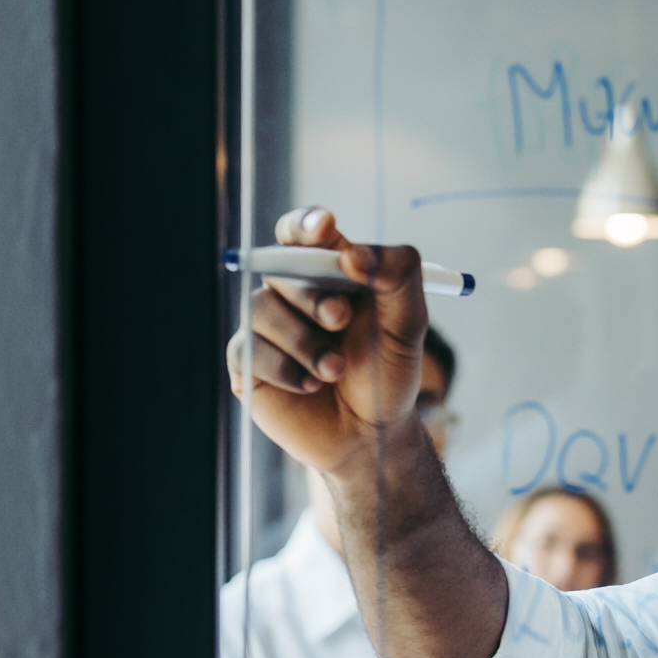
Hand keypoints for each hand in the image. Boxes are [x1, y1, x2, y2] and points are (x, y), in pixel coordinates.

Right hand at [224, 206, 428, 474]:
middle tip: (340, 319)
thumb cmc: (387, 374)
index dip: (306, 224)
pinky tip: (311, 386)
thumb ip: (398, 275)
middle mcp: (292, 293)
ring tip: (335, 370)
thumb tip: (353, 254)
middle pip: (279, 267)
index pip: (305, 233)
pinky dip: (287, 370)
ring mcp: (267, 326)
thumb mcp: (408, 323)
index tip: (324, 228)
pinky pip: (249, 349)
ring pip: (260, 307)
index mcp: (329, 273)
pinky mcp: (249, 362)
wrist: (371, 432)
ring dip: (304, 341)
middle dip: (311, 294)